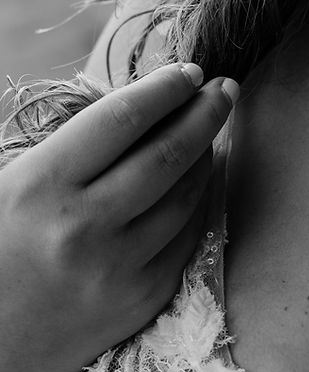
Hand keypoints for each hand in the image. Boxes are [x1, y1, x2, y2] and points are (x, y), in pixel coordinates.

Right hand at [0, 63, 236, 371]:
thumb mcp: (12, 183)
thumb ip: (72, 146)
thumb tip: (142, 104)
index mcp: (41, 185)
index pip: (123, 118)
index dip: (164, 89)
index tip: (188, 72)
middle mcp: (83, 226)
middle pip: (168, 154)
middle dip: (205, 112)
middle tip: (224, 89)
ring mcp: (117, 267)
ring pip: (186, 195)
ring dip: (206, 156)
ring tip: (208, 133)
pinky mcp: (141, 299)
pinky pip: (187, 238)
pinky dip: (198, 203)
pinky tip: (198, 183)